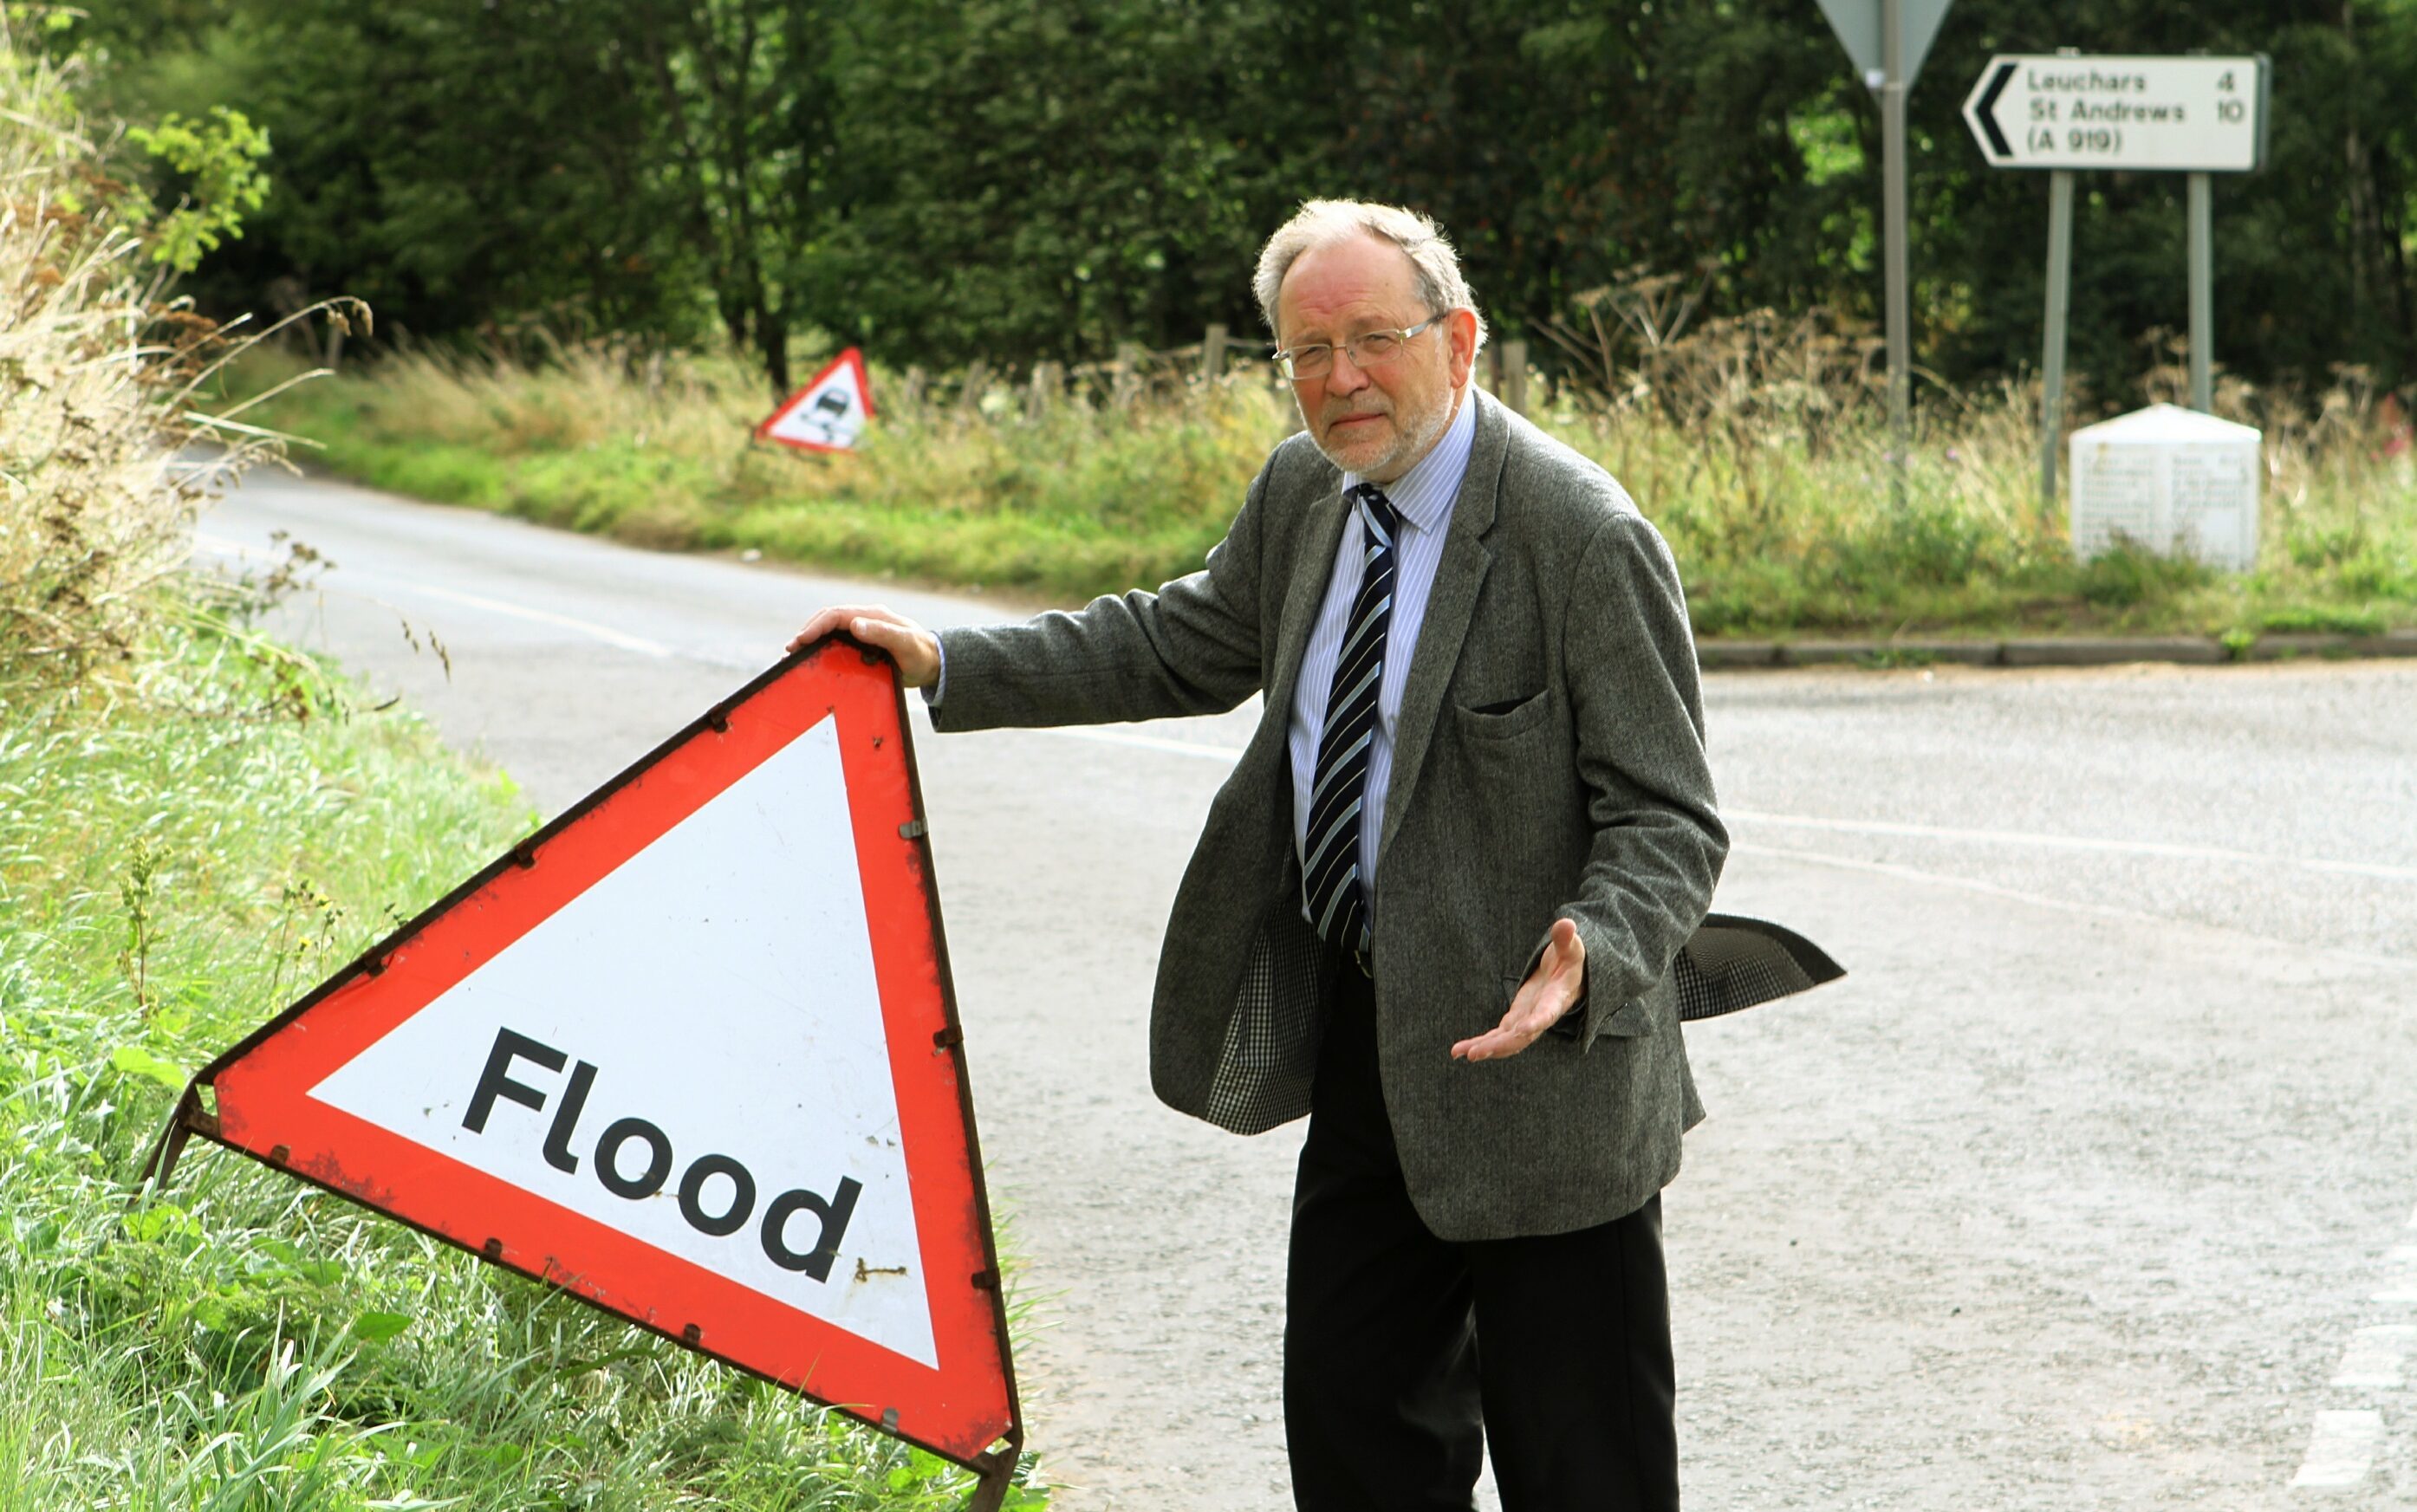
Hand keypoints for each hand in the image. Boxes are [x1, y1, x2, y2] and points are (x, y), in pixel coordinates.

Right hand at [787, 604, 939, 688]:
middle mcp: (865, 619)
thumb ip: (882, 633)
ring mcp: (863, 630)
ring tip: (795, 652)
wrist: (934, 664)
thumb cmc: (921, 653)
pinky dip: (821, 647)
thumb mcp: (905, 643)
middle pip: (828, 619)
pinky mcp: (862, 643)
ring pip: (830, 630)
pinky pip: (837, 641)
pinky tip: (812, 657)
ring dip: (811, 638)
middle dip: (808, 631)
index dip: (817, 625)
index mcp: (873, 614)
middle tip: (791, 648)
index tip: (801, 639)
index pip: (837, 614)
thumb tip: (855, 624)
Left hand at [1450, 918, 1585, 1061]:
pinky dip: (1479, 1044)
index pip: (1547, 1013)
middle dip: (1499, 1045)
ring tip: (1459, 1053)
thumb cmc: (1570, 961)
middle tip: (1476, 1053)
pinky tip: (1459, 1051)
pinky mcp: (1514, 1020)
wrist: (1569, 979)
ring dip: (1484, 1048)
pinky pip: (1497, 1036)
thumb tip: (1567, 923)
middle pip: (1521, 1036)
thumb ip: (1566, 939)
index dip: (1536, 1022)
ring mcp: (1526, 1020)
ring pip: (1506, 1041)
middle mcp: (1541, 1016)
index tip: (1523, 1030)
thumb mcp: (1571, 948)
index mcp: (1557, 999)